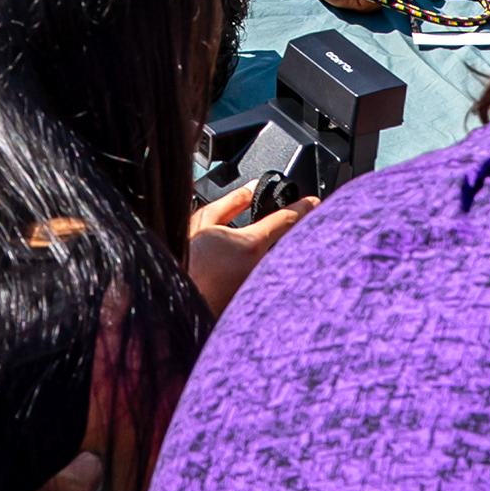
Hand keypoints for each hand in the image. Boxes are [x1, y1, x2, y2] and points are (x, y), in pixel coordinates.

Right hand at [185, 186, 315, 312]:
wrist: (175, 301)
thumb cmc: (184, 263)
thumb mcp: (205, 221)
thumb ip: (232, 202)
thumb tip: (251, 188)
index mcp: (251, 244)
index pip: (287, 220)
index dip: (303, 207)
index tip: (314, 201)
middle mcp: (262, 268)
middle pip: (288, 244)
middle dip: (293, 232)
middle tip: (297, 222)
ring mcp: (259, 287)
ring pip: (278, 263)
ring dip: (279, 253)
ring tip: (262, 250)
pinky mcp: (253, 301)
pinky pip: (267, 281)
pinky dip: (267, 273)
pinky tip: (246, 271)